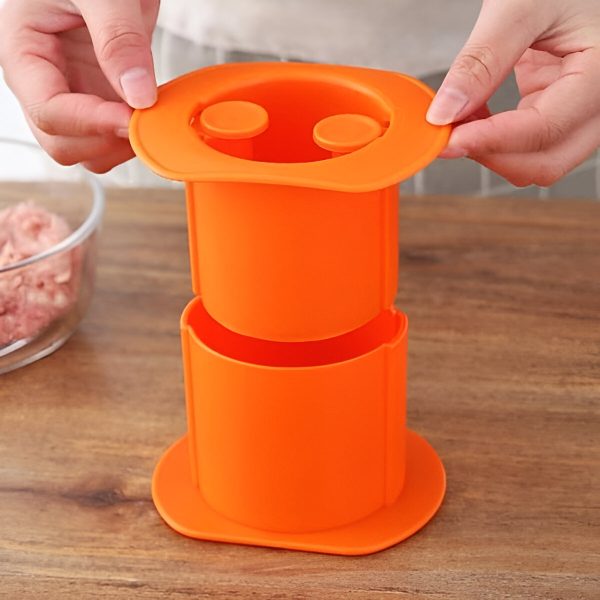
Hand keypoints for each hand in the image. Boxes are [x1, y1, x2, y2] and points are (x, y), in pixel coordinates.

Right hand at [0, 0, 159, 172]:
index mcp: (24, 50)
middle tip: (144, 120)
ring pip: (87, 148)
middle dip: (103, 141)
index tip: (133, 116)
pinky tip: (152, 112)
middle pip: (62, 143)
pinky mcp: (100, 93)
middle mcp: (44, 79)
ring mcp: (73, 89)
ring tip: (149, 115)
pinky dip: (132, 134)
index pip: (48, 111)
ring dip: (118, 145)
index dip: (92, 122)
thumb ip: (119, 39)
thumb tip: (138, 95)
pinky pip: (111, 133)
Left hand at [426, 0, 599, 186]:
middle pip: (546, 162)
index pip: (545, 128)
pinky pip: (527, 144)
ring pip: (537, 160)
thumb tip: (444, 113)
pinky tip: (472, 116)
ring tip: (459, 121)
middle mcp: (599, 100)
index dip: (491, 140)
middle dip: (492, 155)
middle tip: (448, 135)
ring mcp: (579, 109)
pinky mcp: (558, 108)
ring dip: (493, 152)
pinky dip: (495, 140)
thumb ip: (482, 60)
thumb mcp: (518, 5)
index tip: (448, 140)